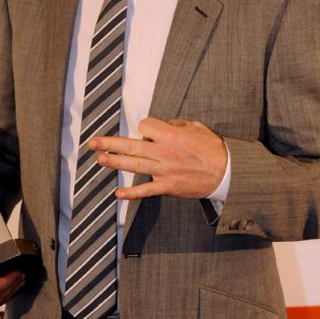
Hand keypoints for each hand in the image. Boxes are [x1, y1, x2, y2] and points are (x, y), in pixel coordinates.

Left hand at [89, 117, 226, 199]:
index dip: (144, 128)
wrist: (226, 171)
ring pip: (134, 165)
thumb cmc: (212, 148)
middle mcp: (164, 151)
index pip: (144, 126)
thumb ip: (176, 124)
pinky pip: (146, 190)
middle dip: (109, 143)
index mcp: (171, 134)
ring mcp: (164, 170)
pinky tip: (118, 194)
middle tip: (93, 142)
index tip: (148, 132)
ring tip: (99, 159)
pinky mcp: (168, 185)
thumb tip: (163, 125)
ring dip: (115, 162)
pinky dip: (132, 193)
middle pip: (131, 145)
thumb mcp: (196, 127)